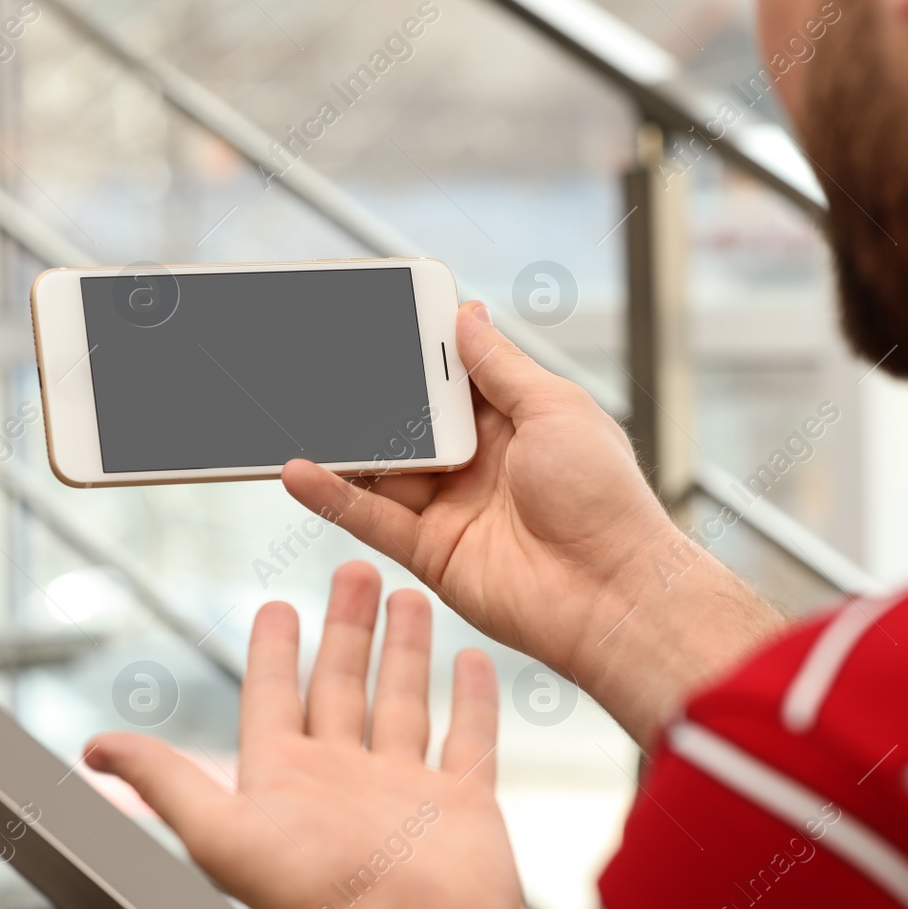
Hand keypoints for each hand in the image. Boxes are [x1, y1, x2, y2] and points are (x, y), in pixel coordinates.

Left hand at [86, 562, 519, 908]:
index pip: (275, 695)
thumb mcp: (219, 831)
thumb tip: (96, 748)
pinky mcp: (460, 802)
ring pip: (404, 700)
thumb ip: (165, 781)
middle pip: (342, 684)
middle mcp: (344, 777)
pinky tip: (472, 662)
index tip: (277, 606)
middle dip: (346, 627)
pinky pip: (467, 737)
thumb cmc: (312, 902)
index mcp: (286, 777)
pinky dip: (471, 699)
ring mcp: (404, 787)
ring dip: (406, 650)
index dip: (273, 651)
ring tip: (409, 598)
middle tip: (354, 571)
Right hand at [282, 303, 781, 749]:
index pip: (450, 376)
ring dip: (341, 442)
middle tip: (316, 359)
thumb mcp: (555, 409)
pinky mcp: (429, 552)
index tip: (375, 316)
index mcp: (512, 422)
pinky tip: (298, 470)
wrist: (613, 595)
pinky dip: (332, 496)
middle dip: (366, 393)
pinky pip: (369, 519)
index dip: (416, 349)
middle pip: (406, 420)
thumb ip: (500, 367)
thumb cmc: (604, 498)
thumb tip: (467, 313)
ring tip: (294, 407)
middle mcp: (476, 463)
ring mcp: (449, 507)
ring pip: (381, 467)